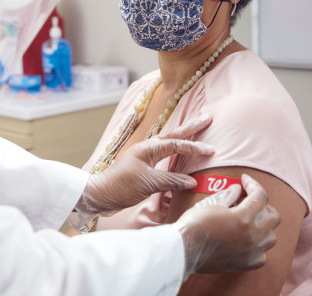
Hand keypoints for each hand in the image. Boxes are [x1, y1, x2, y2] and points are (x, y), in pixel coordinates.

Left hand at [76, 115, 213, 217]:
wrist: (100, 194)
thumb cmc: (121, 186)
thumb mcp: (148, 183)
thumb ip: (171, 180)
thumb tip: (192, 181)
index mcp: (148, 149)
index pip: (176, 144)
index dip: (194, 146)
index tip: (211, 149)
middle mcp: (146, 149)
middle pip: (173, 135)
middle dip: (191, 127)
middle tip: (207, 117)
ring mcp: (144, 157)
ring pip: (168, 143)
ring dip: (183, 137)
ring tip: (196, 129)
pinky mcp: (142, 167)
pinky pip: (163, 155)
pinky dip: (175, 151)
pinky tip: (178, 152)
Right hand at [175, 174, 280, 277]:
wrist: (183, 251)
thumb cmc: (194, 225)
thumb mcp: (210, 203)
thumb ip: (229, 195)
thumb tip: (239, 190)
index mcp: (244, 218)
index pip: (260, 196)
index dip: (253, 184)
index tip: (244, 180)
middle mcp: (253, 236)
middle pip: (273, 216)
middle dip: (262, 205)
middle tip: (247, 201)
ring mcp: (252, 252)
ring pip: (271, 236)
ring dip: (262, 226)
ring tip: (246, 221)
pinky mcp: (247, 264)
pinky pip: (263, 253)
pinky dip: (257, 244)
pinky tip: (243, 239)